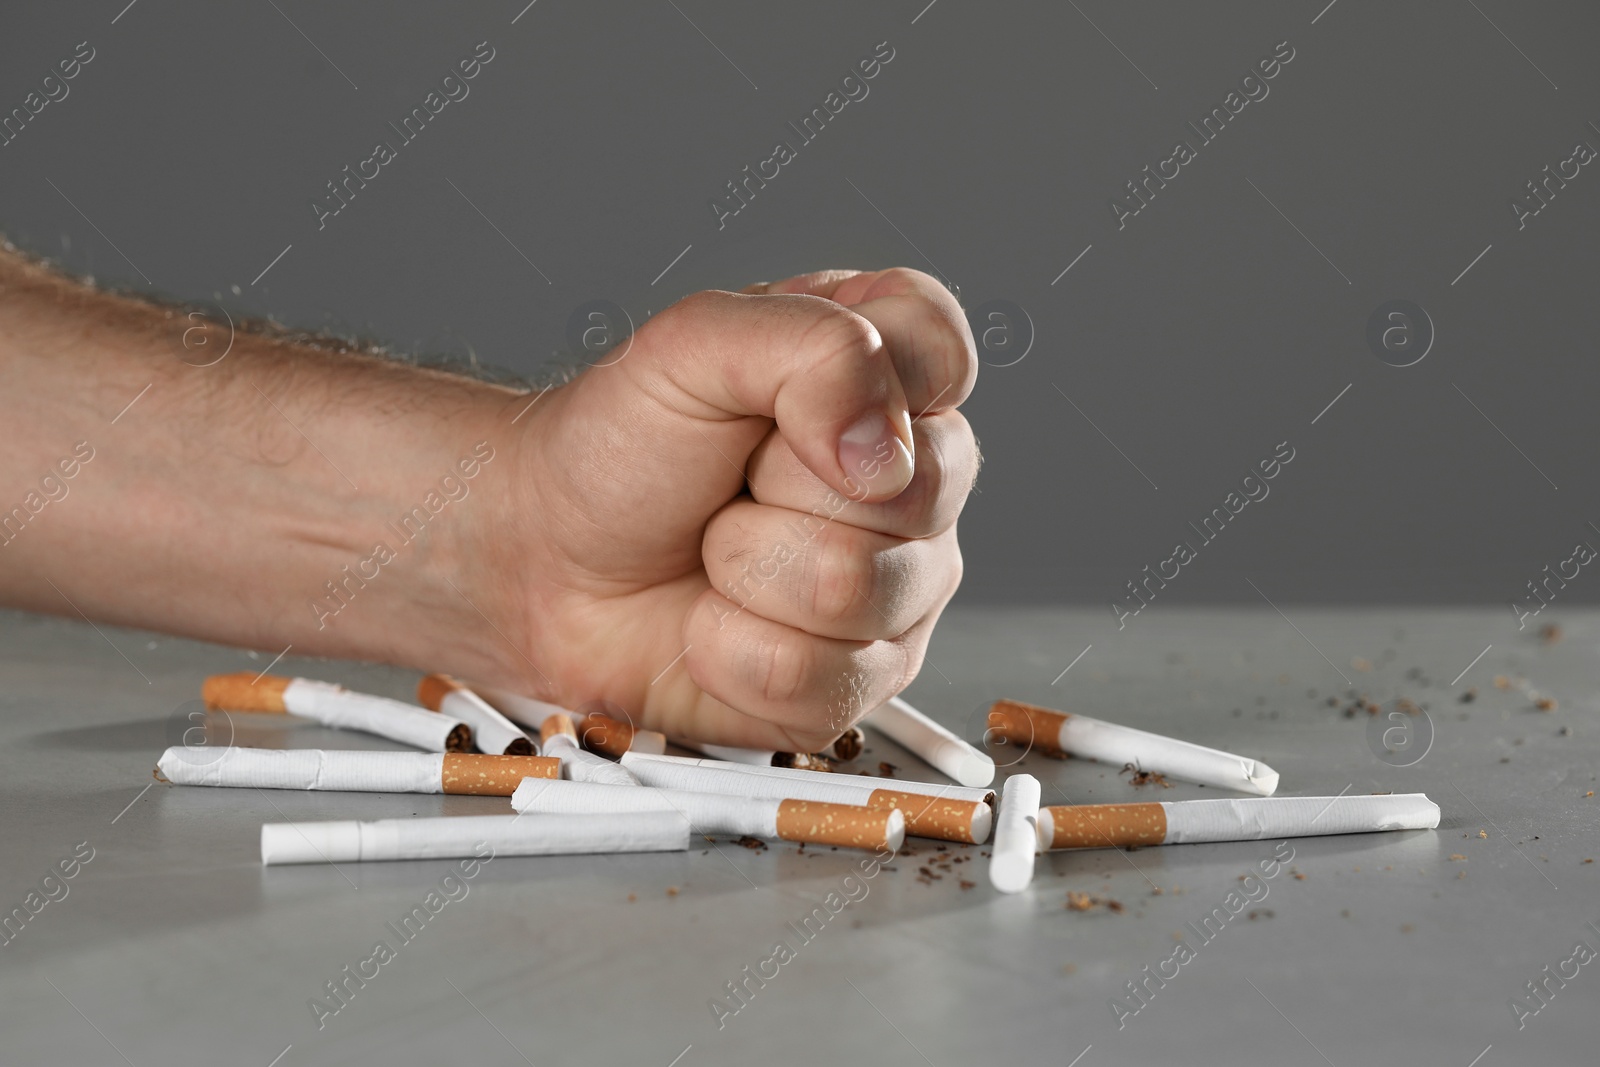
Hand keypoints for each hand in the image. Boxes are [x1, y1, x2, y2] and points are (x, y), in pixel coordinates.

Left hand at [476, 268, 978, 750]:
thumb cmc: (618, 449)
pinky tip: (715, 621)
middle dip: (783, 491)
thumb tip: (881, 451)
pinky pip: (824, 680)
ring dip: (750, 573)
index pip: (944, 358)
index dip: (864, 389)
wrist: (544, 560)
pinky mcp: (859, 681)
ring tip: (719, 551)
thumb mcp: (693, 345)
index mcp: (888, 373)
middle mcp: (914, 482)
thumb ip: (811, 348)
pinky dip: (734, 652)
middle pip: (914, 493)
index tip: (779, 405)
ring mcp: (900, 588)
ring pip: (862, 592)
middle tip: (736, 483)